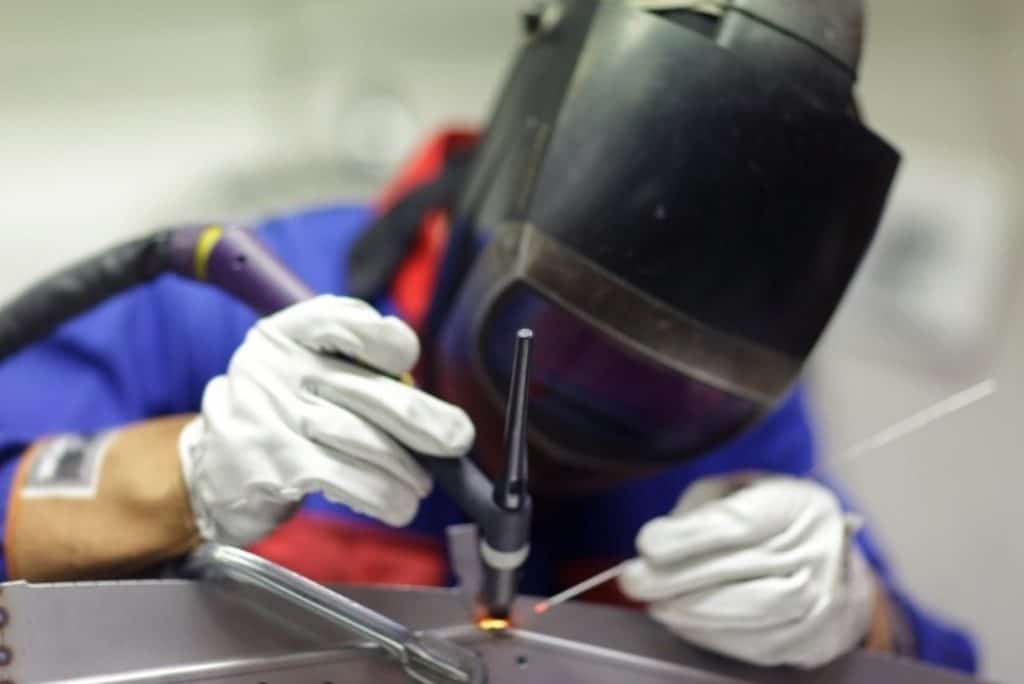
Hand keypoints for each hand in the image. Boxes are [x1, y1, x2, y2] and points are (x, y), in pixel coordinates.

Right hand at [178, 295, 474, 545]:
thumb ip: (353, 368)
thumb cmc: (275, 415)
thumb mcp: (301, 369)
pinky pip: (350, 479)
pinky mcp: (277, 464)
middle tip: (455, 438)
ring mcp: (275, 415)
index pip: (352, 321)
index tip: (405, 368)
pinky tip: (396, 504)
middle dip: (424, 419)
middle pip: (372, 390)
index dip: (391, 346)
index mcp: (289, 332)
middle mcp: (278, 366)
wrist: (205, 471)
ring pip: (367, 440)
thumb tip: (426, 403)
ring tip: (420, 483)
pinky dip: (383, 495)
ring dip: (406, 469)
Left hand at [619, 475, 875, 667]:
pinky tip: (684, 621)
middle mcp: (818, 552)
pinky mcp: (814, 639)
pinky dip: (711, 635)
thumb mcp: (736, 489)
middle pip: (741, 571)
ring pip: (751, 613)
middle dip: (676, 580)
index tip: (647, 544)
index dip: (689, 537)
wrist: (833, 563)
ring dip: (690, 612)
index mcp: (797, 504)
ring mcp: (823, 600)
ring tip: (655, 603)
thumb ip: (700, 509)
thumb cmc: (769, 518)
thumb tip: (656, 546)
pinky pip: (756, 644)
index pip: (740, 524)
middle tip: (633, 581)